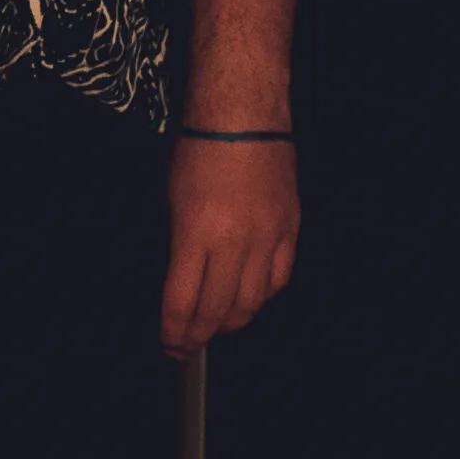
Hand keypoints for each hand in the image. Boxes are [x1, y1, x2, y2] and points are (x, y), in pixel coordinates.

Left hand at [161, 139, 299, 348]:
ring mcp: (267, 237)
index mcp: (196, 234)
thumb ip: (178, 245)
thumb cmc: (198, 147)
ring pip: (252, 302)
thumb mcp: (170, 198)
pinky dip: (262, 296)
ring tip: (218, 327)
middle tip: (188, 345)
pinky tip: (249, 299)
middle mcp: (234, 242)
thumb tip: (180, 282)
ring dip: (232, 321)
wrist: (244, 113)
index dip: (174, 331)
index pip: (182, 302)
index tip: (169, 344)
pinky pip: (279, 278)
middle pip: (218, 310)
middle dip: (200, 335)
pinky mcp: (291, 228)